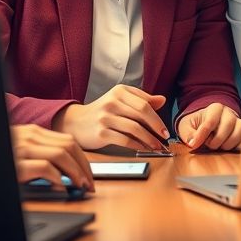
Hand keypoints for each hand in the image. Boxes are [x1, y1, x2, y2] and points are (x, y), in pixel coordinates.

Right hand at [11, 124, 94, 191]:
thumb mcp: (22, 150)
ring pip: (61, 155)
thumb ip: (41, 153)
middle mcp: (29, 136)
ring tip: (80, 187)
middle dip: (84, 167)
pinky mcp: (17, 164)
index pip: (68, 141)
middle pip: (69, 147)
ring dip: (76, 173)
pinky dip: (58, 179)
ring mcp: (22, 149)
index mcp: (32, 132)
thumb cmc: (4, 156)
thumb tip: (66, 171)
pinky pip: (45, 168)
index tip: (88, 175)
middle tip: (89, 185)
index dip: (83, 159)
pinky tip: (62, 188)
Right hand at [52, 84, 168, 151]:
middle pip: (142, 113)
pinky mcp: (101, 132)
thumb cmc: (102, 112)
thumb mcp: (120, 101)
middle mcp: (112, 102)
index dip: (158, 117)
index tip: (165, 129)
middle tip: (164, 138)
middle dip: (157, 128)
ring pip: (135, 128)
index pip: (145, 103)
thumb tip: (162, 100)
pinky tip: (142, 148)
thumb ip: (141, 100)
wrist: (75, 123)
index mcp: (119, 91)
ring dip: (149, 139)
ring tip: (156, 146)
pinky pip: (125, 139)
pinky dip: (137, 145)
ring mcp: (105, 117)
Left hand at [177, 103, 240, 151]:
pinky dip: (236, 148)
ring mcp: (238, 123)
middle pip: (227, 127)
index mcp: (215, 109)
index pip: (210, 122)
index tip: (194, 145)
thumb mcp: (186, 126)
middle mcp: (229, 114)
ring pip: (237, 135)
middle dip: (215, 140)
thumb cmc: (197, 125)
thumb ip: (188, 133)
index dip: (201, 135)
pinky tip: (227, 149)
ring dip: (225, 145)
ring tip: (217, 145)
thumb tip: (192, 143)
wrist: (208, 127)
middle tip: (208, 144)